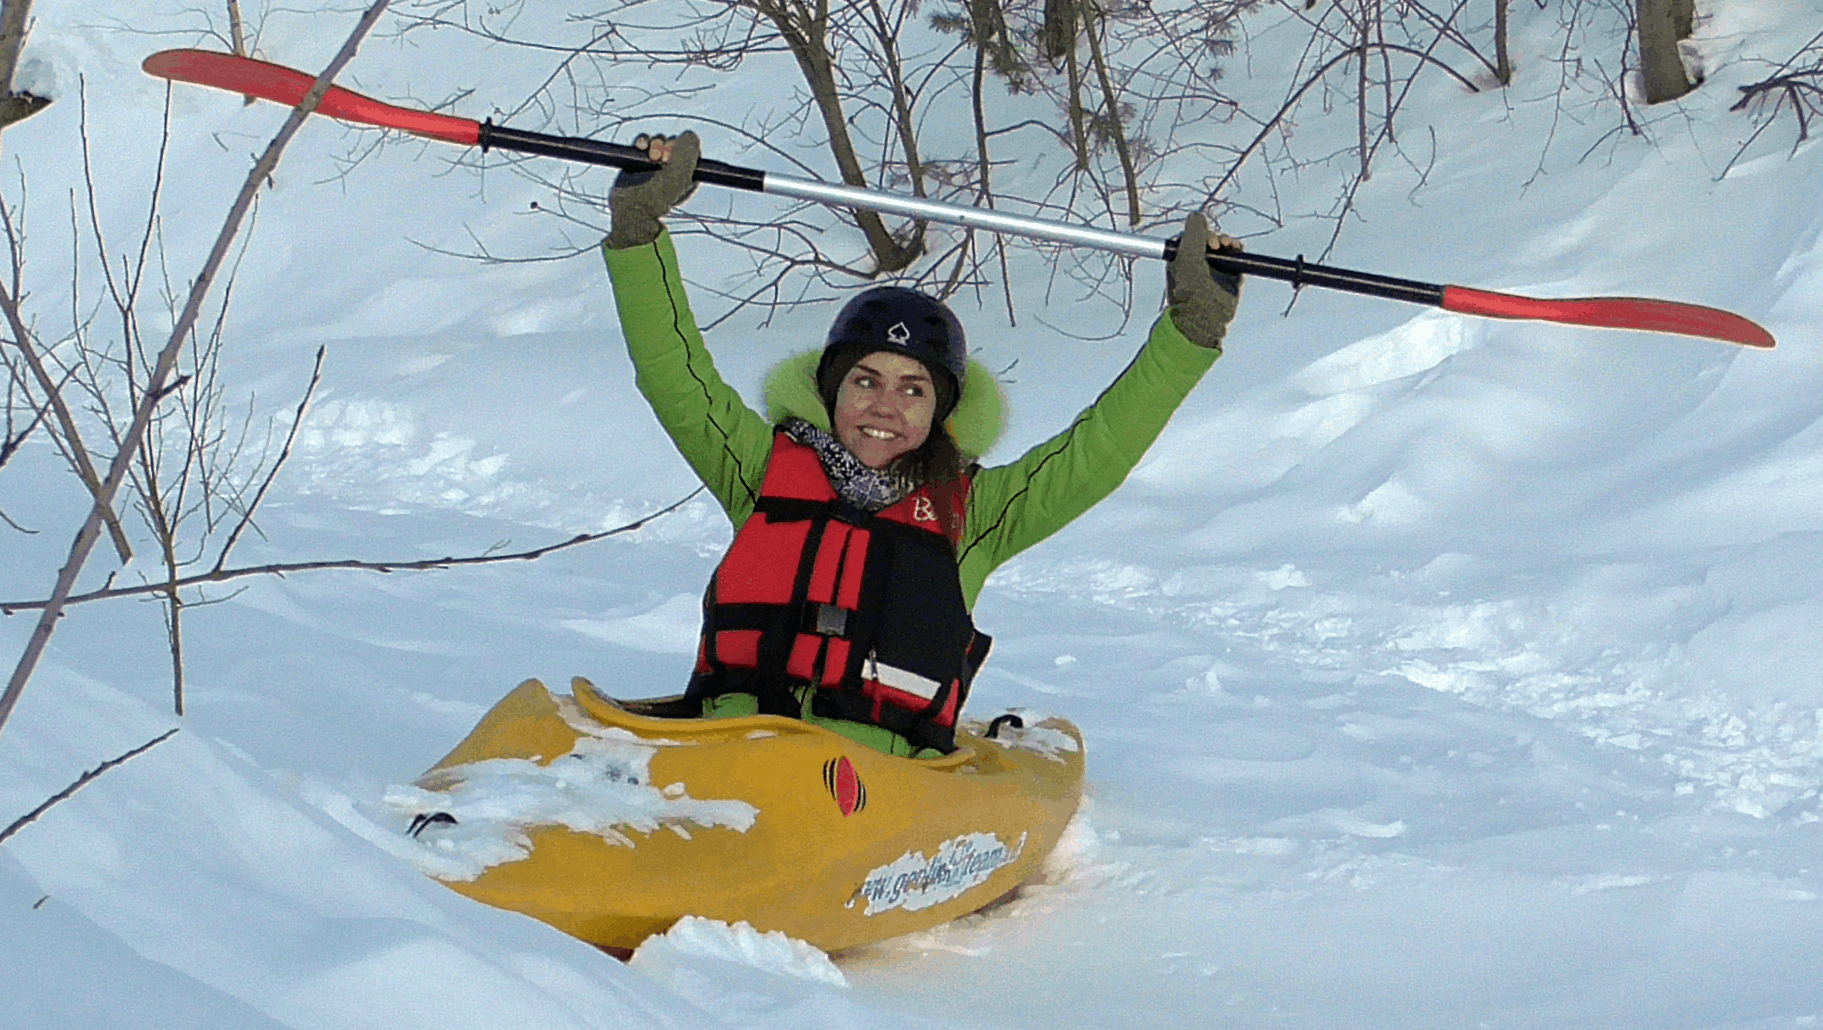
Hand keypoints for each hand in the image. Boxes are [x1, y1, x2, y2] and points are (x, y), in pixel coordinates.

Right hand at [606, 131, 701, 249]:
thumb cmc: (659, 193)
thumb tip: (689, 134)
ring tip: (652, 156)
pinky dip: (642, 141)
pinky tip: (641, 146)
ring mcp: (654, 164)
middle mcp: (672, 169)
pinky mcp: (638, 160)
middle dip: (669, 145)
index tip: (676, 158)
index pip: (691, 149)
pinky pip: (643, 141)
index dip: (684, 148)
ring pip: (659, 140)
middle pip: (674, 142)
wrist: (633, 207)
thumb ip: (690, 148)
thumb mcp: (681, 171)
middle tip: (663, 160)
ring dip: (656, 143)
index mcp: (688, 175)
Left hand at [1166, 211, 1242, 349]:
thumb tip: (1197, 215)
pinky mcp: (1230, 275)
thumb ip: (1192, 234)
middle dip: (1216, 237)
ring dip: (1228, 241)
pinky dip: (1238, 250)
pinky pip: (1236, 256)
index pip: (1193, 235)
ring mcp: (1215, 268)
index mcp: (1182, 257)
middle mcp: (1198, 261)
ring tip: (1229, 245)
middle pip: (1210, 238)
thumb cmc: (1189, 289)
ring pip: (1224, 245)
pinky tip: (1237, 248)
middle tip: (1218, 245)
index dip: (1202, 234)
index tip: (1207, 242)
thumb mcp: (1186, 257)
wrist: (1204, 317)